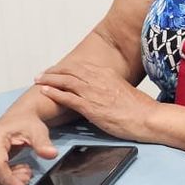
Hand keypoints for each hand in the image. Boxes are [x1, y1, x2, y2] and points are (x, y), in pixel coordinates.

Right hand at [0, 109, 59, 184]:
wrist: (20, 116)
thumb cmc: (27, 123)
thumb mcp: (38, 131)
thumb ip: (43, 143)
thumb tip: (51, 154)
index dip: (9, 181)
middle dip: (7, 182)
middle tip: (27, 175)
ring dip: (5, 181)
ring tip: (24, 170)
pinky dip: (2, 178)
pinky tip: (16, 170)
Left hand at [31, 61, 157, 142]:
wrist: (147, 117)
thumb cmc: (139, 109)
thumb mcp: (123, 91)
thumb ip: (110, 87)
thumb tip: (104, 91)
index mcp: (107, 74)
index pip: (81, 67)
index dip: (65, 68)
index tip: (56, 70)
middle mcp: (98, 79)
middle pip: (70, 72)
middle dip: (53, 72)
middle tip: (41, 74)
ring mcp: (93, 92)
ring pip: (65, 82)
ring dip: (49, 80)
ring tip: (37, 80)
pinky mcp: (90, 107)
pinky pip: (67, 97)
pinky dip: (53, 93)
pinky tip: (44, 91)